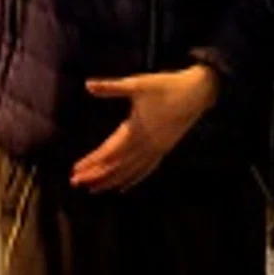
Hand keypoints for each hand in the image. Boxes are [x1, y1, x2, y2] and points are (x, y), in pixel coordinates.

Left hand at [71, 64, 219, 191]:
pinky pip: (145, 170)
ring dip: (111, 181)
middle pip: (117, 167)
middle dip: (96, 176)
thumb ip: (111, 87)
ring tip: (94, 190)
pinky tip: (123, 187)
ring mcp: (156, 149)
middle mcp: (146, 145)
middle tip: (76, 183)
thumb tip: (87, 85)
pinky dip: (132, 179)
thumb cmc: (166, 87)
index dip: (92, 162)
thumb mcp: (137, 84)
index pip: (109, 152)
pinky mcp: (164, 149)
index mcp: (136, 131)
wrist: (197, 93)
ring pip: (130, 172)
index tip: (76, 170)